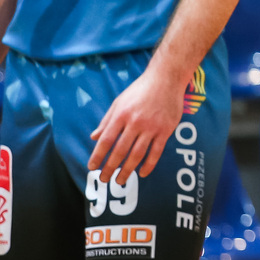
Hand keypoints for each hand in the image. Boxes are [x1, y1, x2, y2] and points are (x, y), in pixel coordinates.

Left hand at [88, 67, 184, 185]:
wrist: (166, 79)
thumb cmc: (140, 89)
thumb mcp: (119, 101)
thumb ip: (107, 120)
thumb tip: (94, 137)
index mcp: (121, 115)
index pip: (106, 140)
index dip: (98, 155)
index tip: (92, 167)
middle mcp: (135, 122)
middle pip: (120, 151)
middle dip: (110, 168)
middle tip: (104, 179)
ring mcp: (152, 127)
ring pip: (137, 154)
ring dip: (127, 170)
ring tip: (120, 181)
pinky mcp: (165, 130)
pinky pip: (156, 151)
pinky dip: (149, 164)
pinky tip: (142, 173)